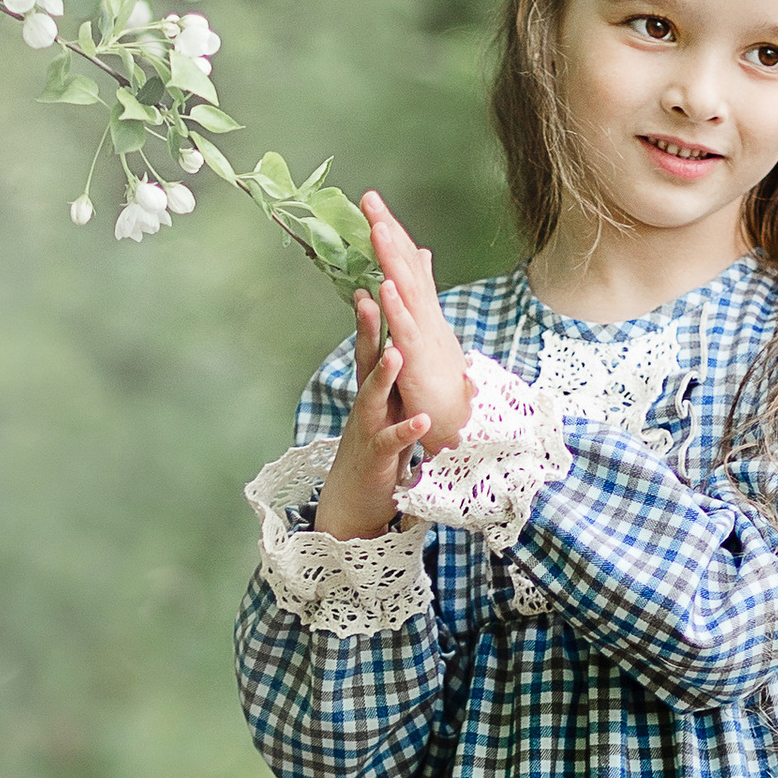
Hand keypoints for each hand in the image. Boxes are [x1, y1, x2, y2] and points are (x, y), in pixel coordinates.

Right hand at [312, 299, 430, 539]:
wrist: (355, 499)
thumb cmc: (378, 447)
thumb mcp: (386, 405)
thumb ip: (391, 373)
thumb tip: (398, 338)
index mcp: (374, 388)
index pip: (371, 344)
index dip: (372, 314)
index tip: (375, 278)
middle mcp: (367, 403)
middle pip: (365, 360)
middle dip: (367, 329)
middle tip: (370, 298)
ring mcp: (369, 428)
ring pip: (373, 397)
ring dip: (383, 374)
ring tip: (396, 353)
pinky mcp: (378, 456)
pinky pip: (392, 441)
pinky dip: (406, 430)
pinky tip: (422, 421)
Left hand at [360, 191, 471, 456]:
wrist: (452, 414)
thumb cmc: (437, 372)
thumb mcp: (424, 326)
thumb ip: (418, 291)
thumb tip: (418, 256)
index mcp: (421, 304)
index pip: (404, 258)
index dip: (389, 228)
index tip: (370, 201)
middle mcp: (424, 311)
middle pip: (405, 262)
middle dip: (388, 229)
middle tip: (369, 198)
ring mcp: (422, 331)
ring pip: (406, 288)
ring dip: (393, 257)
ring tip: (377, 228)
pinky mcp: (418, 357)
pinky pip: (405, 328)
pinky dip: (395, 307)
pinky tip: (383, 286)